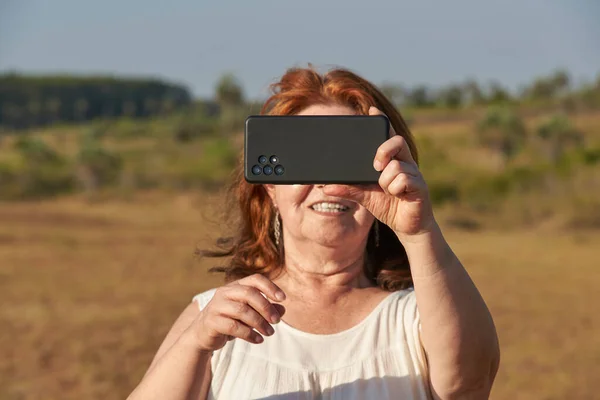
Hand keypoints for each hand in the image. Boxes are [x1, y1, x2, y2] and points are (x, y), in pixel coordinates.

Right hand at [190, 274, 285, 351]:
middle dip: (266, 307)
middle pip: (249, 293)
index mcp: (236, 286)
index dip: (270, 287)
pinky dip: (249, 334)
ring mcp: (216, 306)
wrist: (202, 334)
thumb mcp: (249, 313)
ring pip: (242, 311)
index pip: (255, 279)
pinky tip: (258, 340)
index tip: (283, 298)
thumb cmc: (230, 320)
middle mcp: (225, 292)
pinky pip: (233, 326)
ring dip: (260, 323)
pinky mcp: (212, 321)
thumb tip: (282, 309)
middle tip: (276, 321)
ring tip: (269, 333)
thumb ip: (265, 309)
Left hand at [323, 106, 434, 240]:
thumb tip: (326, 187)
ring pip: (396, 166)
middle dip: (383, 150)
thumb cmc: (388, 206)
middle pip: (396, 141)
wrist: (407, 227)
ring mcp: (414, 173)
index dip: (382, 121)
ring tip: (388, 192)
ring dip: (386, 182)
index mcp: (391, 160)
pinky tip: (398, 196)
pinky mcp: (420, 186)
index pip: (388, 136)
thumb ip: (348, 189)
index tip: (371, 110)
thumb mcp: (364, 196)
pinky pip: (404, 180)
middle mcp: (404, 162)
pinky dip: (395, 189)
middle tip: (375, 166)